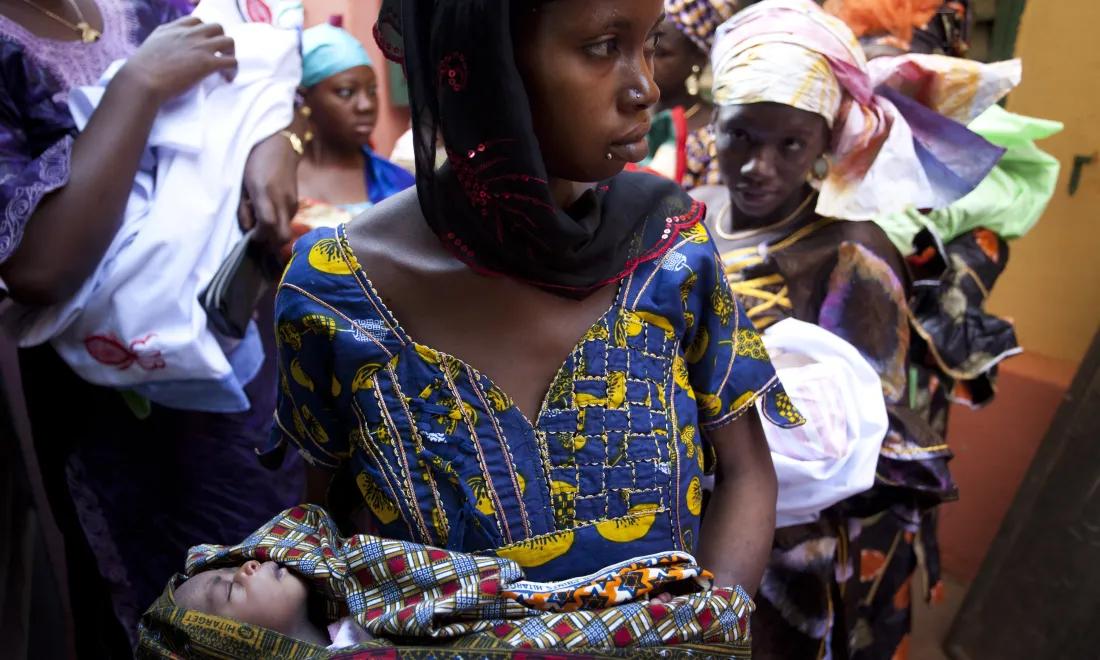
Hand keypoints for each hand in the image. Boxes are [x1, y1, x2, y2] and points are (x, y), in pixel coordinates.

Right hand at [120, 17, 237, 104]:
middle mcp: (189, 34)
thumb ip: (164, 42)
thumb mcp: (151, 45)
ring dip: (230, 52)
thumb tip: (169, 50)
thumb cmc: (141, 69)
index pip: (196, 21)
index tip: (203, 43)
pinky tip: (227, 77)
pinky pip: (231, 61)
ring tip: (225, 66)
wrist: (143, 80)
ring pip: (229, 41)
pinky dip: (233, 69)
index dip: (203, 32)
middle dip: (220, 40)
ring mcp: (200, 47)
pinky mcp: (208, 63)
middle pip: (217, 27)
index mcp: (173, 28)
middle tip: (218, 54)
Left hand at [239, 132, 299, 254]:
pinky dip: (279, 225)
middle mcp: (282, 201)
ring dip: (274, 235)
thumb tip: (247, 229)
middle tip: (257, 242)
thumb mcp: (242, 182)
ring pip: (286, 230)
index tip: (249, 238)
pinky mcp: (296, 202)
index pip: (267, 225)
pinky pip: (288, 221)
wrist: (280, 143)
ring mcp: (292, 203)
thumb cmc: (255, 159)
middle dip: (270, 244)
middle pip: (283, 236)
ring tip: (261, 228)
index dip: (258, 236)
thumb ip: (243, 207)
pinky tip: (269, 218)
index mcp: (265, 194)